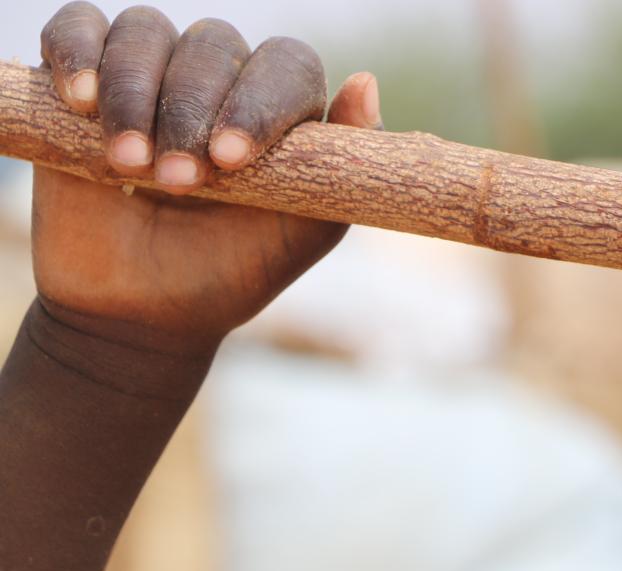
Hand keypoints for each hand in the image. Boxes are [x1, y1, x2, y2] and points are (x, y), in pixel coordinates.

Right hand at [32, 2, 382, 356]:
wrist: (144, 311)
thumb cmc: (234, 268)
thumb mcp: (303, 232)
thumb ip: (342, 169)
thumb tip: (365, 82)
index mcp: (280, 104)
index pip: (286, 66)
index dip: (261, 103)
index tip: (232, 159)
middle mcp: (220, 76)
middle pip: (214, 45)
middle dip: (192, 110)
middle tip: (178, 181)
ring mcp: (152, 71)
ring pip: (145, 32)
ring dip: (134, 91)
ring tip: (128, 162)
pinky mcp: (83, 77)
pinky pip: (78, 27)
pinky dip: (76, 53)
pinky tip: (80, 101)